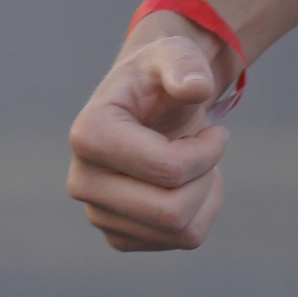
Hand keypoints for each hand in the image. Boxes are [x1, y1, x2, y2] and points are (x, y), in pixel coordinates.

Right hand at [66, 29, 234, 253]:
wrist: (149, 105)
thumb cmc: (160, 77)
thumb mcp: (175, 55)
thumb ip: (184, 63)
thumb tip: (196, 88)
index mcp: (88, 134)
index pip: (168, 169)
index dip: (208, 152)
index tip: (215, 130)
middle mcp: (82, 181)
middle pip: (172, 212)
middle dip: (206, 178)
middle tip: (207, 149)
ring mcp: (97, 214)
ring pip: (181, 232)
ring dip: (205, 194)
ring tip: (195, 164)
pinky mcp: (118, 236)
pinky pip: (181, 241)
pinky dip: (200, 213)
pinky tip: (187, 185)